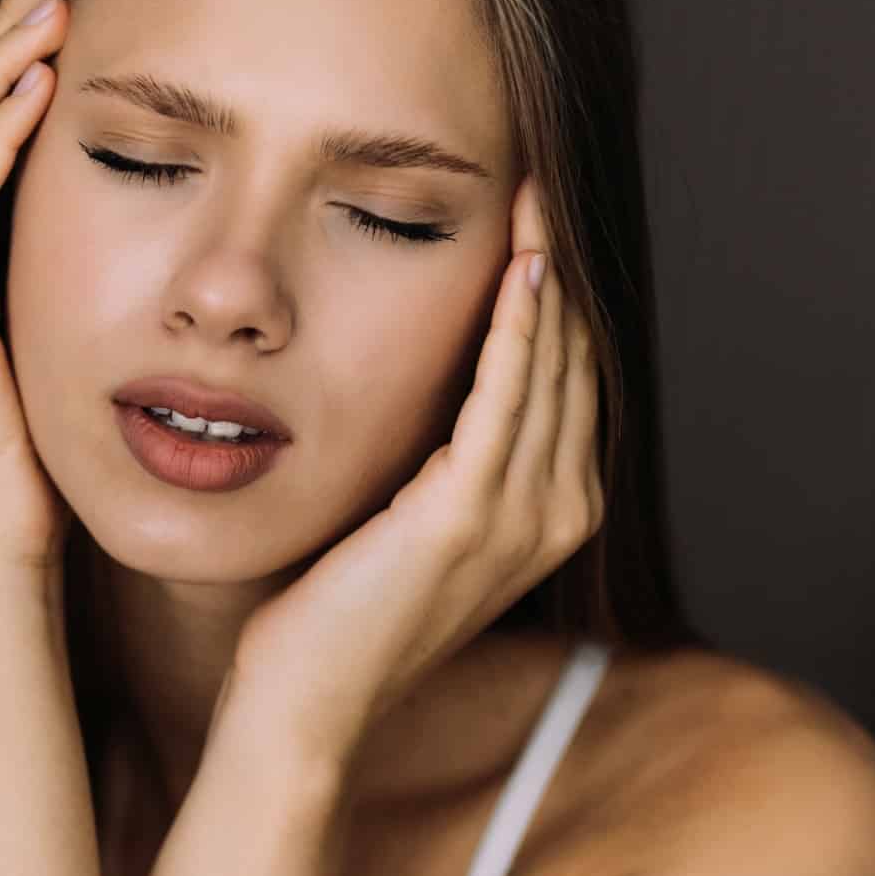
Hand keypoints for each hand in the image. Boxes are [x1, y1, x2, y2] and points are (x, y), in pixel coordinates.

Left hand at [213, 176, 604, 765]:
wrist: (302, 699)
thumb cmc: (332, 608)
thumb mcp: (403, 515)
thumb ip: (438, 455)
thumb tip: (425, 380)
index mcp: (546, 510)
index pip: (564, 376)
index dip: (553, 293)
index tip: (529, 213)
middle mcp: (555, 511)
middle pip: (573, 360)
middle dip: (557, 266)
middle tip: (539, 176)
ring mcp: (520, 517)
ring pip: (551, 365)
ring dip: (545, 274)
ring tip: (534, 193)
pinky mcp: (467, 516)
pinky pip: (505, 396)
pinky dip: (517, 327)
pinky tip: (516, 266)